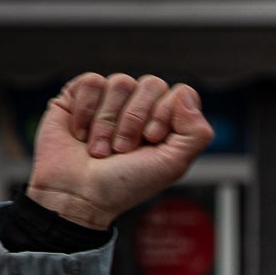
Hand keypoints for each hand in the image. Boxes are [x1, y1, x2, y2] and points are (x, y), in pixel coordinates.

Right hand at [26, 72, 213, 230]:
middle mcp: (141, 107)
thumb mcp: (172, 165)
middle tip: (123, 149)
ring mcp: (111, 99)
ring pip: (121, 82)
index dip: (165, 113)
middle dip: (136, 119)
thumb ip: (196, 133)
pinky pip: (92, 81)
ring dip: (108, 122)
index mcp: (167, 122)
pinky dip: (86, 111)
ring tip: (99, 149)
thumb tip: (186, 93)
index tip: (151, 140)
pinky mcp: (80, 95)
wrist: (79, 193)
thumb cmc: (126, 183)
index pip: (180, 93)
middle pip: (152, 83)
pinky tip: (81, 134)